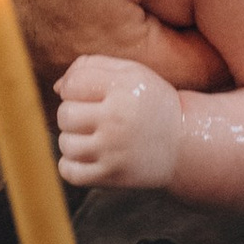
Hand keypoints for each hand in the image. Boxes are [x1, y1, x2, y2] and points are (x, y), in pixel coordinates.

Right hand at [0, 0, 243, 89]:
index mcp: (118, 59)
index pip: (211, 68)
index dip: (240, 28)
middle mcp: (86, 77)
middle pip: (170, 59)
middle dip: (196, 15)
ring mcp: (53, 64)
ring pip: (129, 41)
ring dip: (151, 6)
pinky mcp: (27, 41)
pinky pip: (88, 31)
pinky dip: (107, 1)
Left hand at [54, 54, 182, 190]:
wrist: (185, 143)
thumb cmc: (151, 103)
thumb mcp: (132, 73)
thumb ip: (92, 67)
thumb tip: (58, 87)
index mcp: (123, 88)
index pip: (72, 84)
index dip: (73, 88)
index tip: (87, 95)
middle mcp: (118, 118)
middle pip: (65, 114)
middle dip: (73, 114)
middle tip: (91, 117)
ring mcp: (114, 151)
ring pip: (65, 144)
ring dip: (73, 140)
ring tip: (93, 137)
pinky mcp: (112, 176)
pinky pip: (69, 172)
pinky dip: (71, 165)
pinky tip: (87, 156)